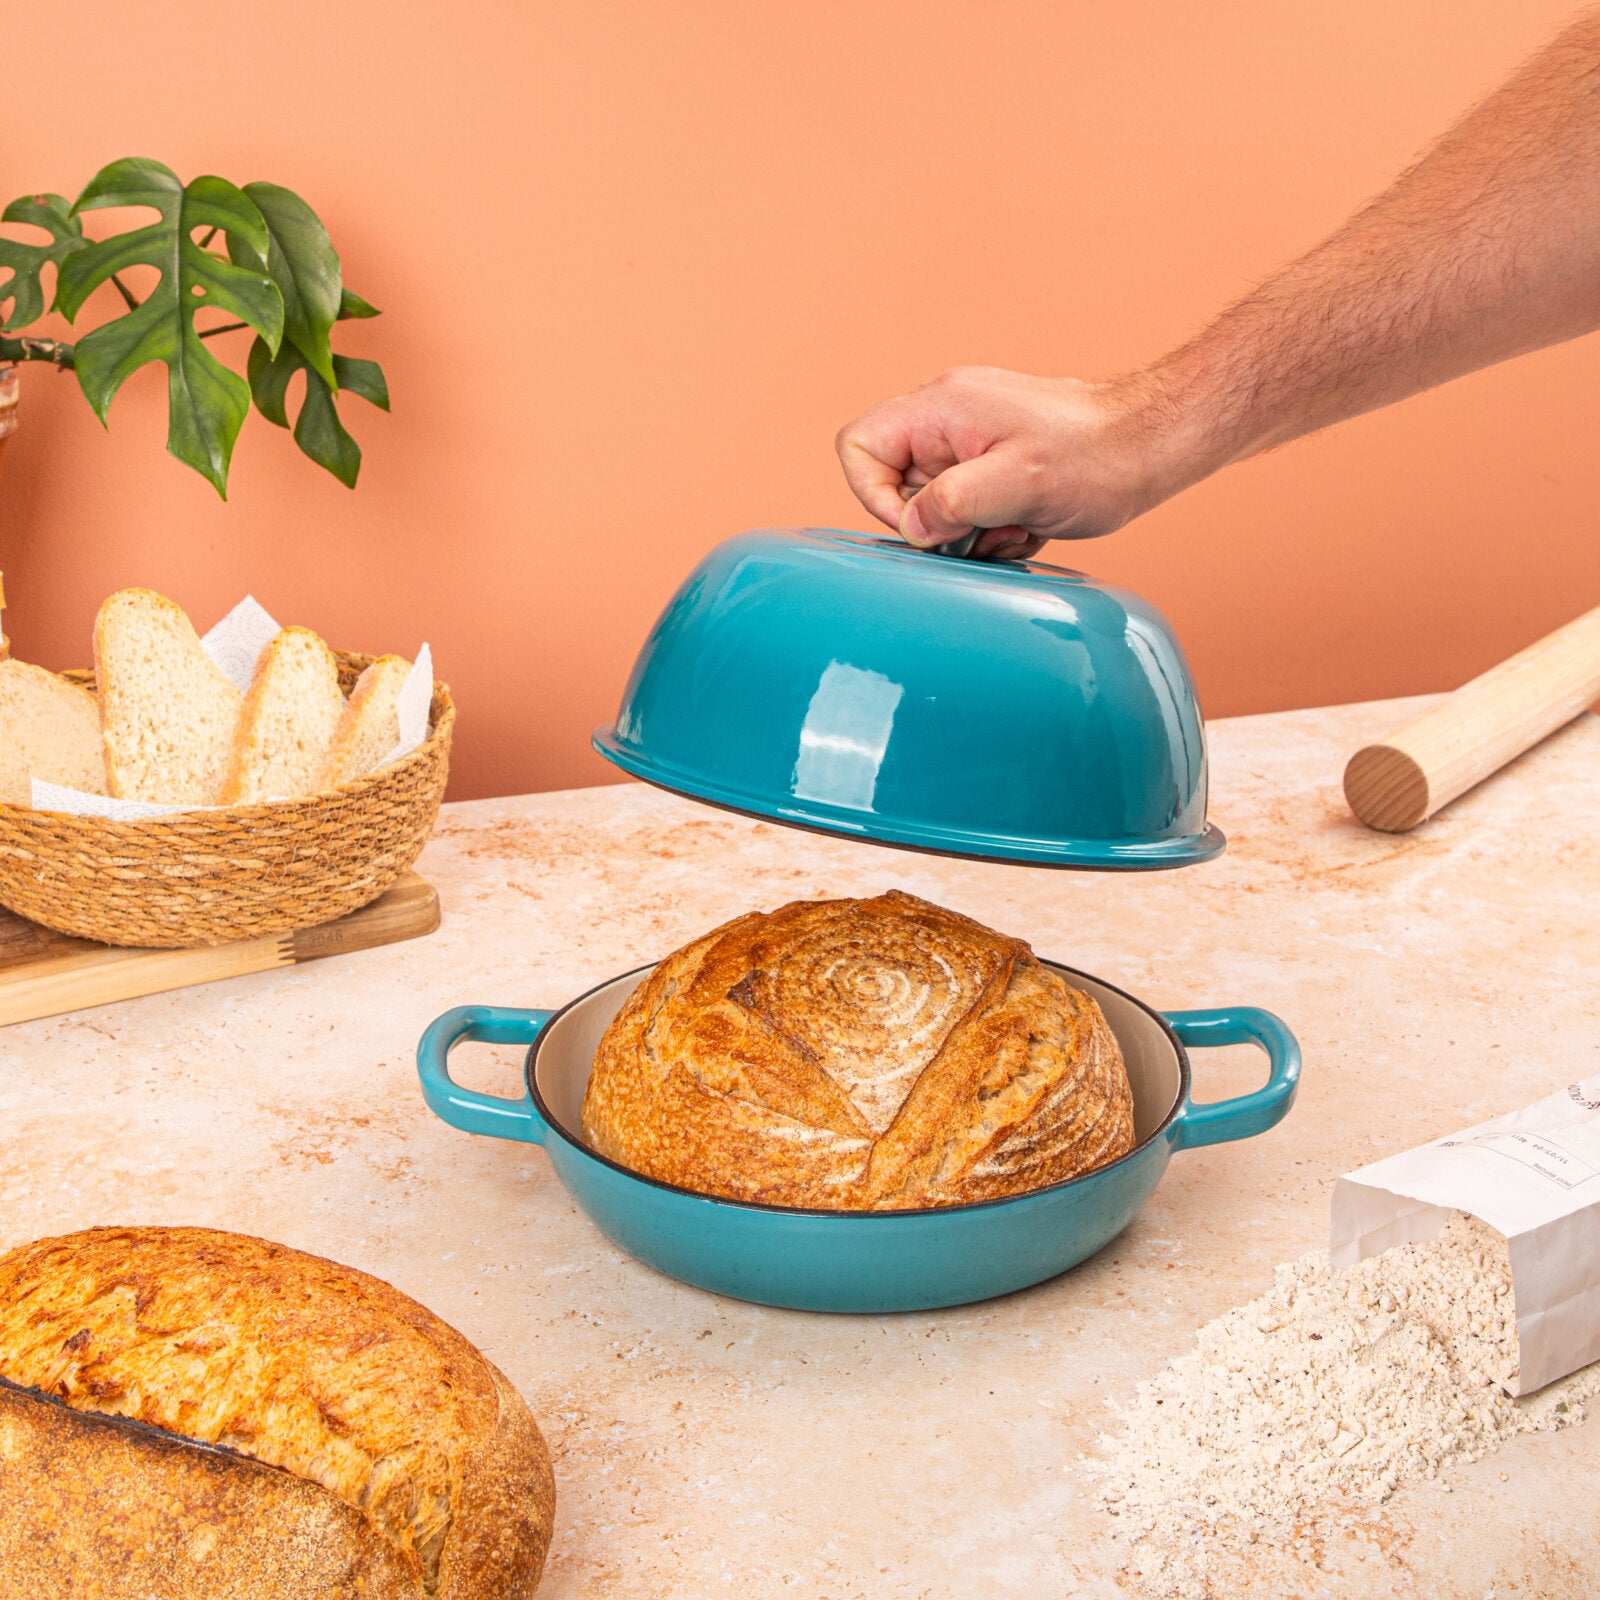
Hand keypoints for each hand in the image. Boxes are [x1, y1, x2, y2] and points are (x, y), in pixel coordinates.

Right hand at [835, 366, 1180, 559]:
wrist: (1153, 445)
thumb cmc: (1097, 456)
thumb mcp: (1019, 484)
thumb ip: (952, 503)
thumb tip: (913, 527)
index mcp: (940, 408)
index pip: (858, 447)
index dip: (874, 497)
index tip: (924, 525)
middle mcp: (947, 417)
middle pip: (894, 483)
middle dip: (936, 522)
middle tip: (985, 530)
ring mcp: (970, 439)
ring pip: (933, 503)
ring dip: (969, 530)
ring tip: (1017, 525)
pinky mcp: (993, 461)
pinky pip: (966, 507)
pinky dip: (991, 527)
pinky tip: (1030, 523)